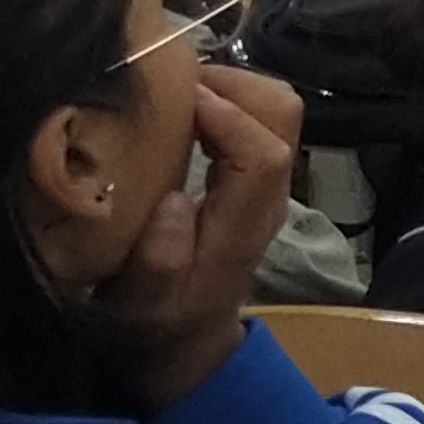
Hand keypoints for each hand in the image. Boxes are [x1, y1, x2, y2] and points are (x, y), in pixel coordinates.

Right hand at [87, 65, 303, 412]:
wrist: (184, 341)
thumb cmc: (152, 323)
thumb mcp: (140, 307)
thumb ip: (157, 262)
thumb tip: (171, 203)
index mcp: (244, 226)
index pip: (265, 153)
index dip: (227, 116)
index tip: (174, 98)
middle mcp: (269, 197)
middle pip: (284, 115)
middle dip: (234, 84)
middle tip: (170, 81)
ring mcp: (268, 184)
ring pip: (277, 109)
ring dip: (231, 86)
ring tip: (173, 88)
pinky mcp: (255, 177)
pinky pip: (258, 119)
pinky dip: (225, 99)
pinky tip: (180, 106)